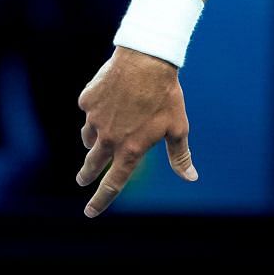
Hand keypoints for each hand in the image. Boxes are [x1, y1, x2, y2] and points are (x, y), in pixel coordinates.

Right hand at [76, 46, 196, 216]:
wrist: (146, 61)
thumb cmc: (166, 96)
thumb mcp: (178, 127)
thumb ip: (180, 156)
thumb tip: (191, 178)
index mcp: (130, 150)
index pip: (113, 184)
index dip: (100, 201)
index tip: (90, 213)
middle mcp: (108, 139)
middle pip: (92, 165)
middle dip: (86, 175)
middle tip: (82, 180)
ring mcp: (94, 120)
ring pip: (89, 137)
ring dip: (93, 142)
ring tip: (98, 140)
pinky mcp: (87, 102)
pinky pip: (89, 112)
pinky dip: (97, 112)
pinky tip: (109, 102)